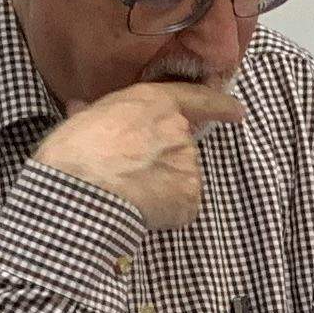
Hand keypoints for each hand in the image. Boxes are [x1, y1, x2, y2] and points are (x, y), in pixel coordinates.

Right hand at [34, 81, 242, 229]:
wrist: (83, 189)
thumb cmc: (76, 151)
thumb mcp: (84, 119)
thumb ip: (95, 114)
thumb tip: (79, 107)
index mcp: (154, 104)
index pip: (196, 99)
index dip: (219, 105)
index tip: (237, 111)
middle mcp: (178, 130)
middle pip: (180, 148)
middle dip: (162, 162)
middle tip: (129, 174)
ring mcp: (188, 164)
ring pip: (180, 179)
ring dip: (162, 188)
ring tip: (129, 194)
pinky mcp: (190, 197)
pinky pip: (181, 208)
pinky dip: (166, 213)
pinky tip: (142, 212)